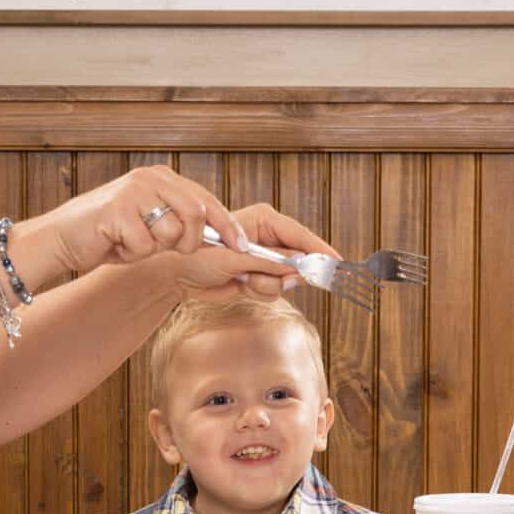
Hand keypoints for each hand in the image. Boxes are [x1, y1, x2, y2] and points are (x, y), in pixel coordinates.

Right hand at [18, 166, 294, 289]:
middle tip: (174, 252)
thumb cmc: (109, 236)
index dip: (227, 226)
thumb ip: (180, 226)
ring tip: (132, 244)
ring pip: (171, 231)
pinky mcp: (117, 210)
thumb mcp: (151, 227)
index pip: (206, 200)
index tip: (243, 247)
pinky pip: (144, 244)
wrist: (62, 238)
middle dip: (190, 242)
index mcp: (162, 178)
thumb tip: (221, 243)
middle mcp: (151, 178)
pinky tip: (114, 245)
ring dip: (154, 248)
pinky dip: (131, 254)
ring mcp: (133, 191)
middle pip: (196, 214)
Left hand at [162, 202, 337, 300]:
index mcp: (266, 221)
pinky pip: (273, 290)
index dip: (320, 250)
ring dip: (265, 284)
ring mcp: (265, 259)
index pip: (301, 236)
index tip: (336, 263)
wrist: (177, 273)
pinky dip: (258, 292)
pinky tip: (239, 284)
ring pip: (285, 280)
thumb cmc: (198, 254)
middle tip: (261, 275)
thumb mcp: (235, 257)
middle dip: (283, 273)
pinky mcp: (259, 277)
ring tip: (242, 278)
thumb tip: (295, 270)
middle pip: (298, 260)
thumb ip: (268, 263)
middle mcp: (269, 238)